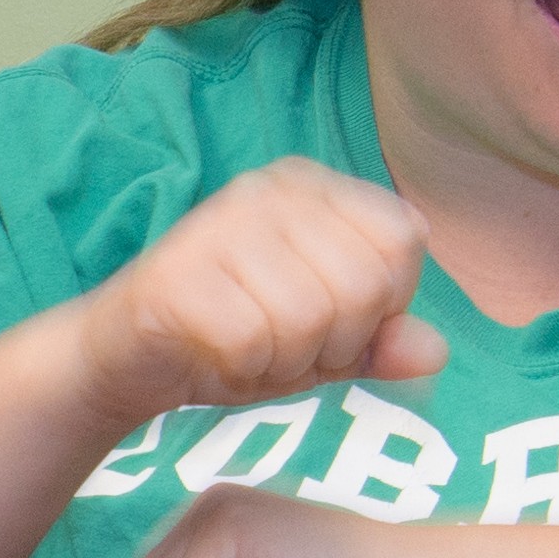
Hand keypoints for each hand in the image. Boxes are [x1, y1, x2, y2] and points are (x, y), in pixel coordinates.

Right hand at [78, 159, 451, 427]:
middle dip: (334, 343)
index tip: (329, 323)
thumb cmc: (233, 340)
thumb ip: (382, 342)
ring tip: (246, 351)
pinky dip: (240, 370)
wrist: (123, 358)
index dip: (380, 305)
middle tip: (283, 347)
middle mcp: (269, 188)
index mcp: (314, 187)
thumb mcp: (324, 344)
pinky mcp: (176, 273)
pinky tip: (213, 356)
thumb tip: (435, 351)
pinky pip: (252, 342)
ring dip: (283, 363)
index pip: (403, 241)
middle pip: (364, 283)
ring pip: (310, 317)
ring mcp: (219, 224)